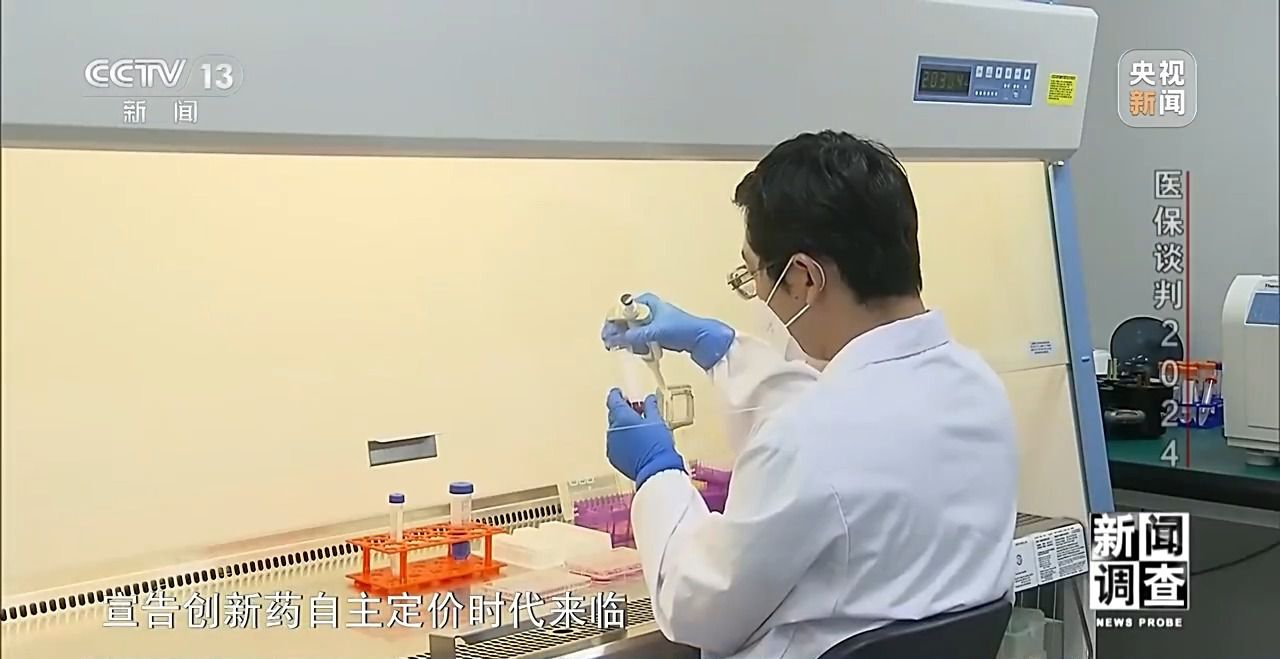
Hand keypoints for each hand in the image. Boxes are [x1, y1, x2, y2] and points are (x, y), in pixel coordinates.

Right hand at [600, 293, 735, 369]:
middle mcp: (647, 309)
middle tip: (612, 345)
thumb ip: (633, 336)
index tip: (607, 335)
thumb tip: (614, 339)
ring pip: (631, 331)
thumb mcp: (654, 331)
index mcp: (646, 301)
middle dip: (619, 333)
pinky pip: (639, 338)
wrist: (700, 339)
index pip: (621, 310)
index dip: (612, 323)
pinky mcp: (655, 332)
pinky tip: (642, 351)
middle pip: (624, 320)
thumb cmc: (682, 328)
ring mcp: (651, 321)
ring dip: (629, 341)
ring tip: (633, 350)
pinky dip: (638, 345)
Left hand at [605, 388, 684, 486]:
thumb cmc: (657, 445)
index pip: (613, 399)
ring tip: (640, 430)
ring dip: (624, 427)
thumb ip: (650, 406)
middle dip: (625, 412)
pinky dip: (623, 441)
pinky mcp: (614, 457)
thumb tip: (649, 399)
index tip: (621, 393)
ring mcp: (612, 444)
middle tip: (638, 412)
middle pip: (614, 415)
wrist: (656, 469)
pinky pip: (616, 444)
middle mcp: (613, 430)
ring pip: (615, 430)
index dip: (617, 394)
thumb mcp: (657, 420)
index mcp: (621, 417)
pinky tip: (636, 444)